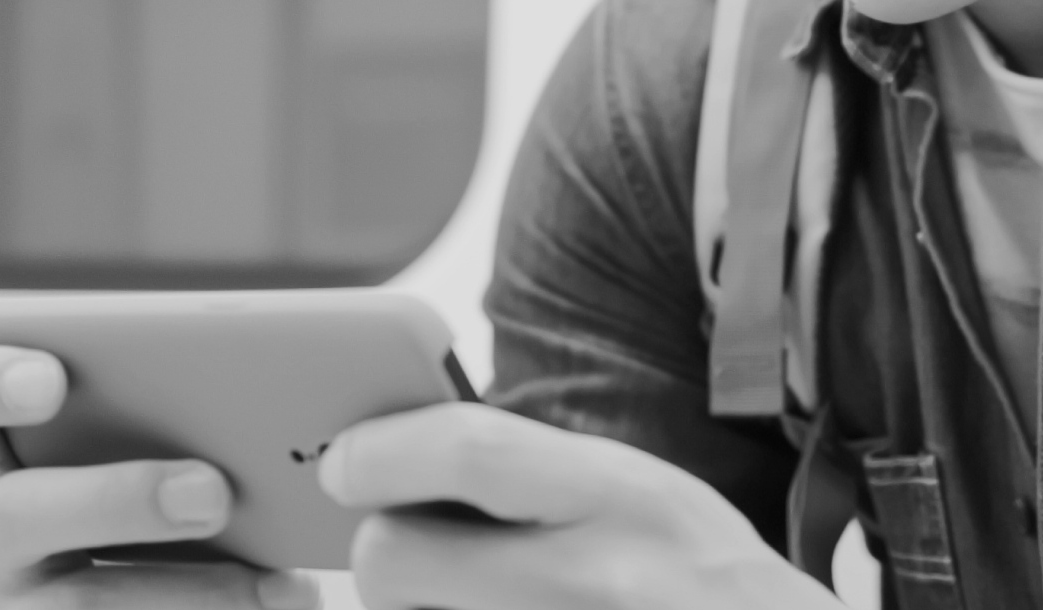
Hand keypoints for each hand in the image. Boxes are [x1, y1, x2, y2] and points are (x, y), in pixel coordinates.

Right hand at [0, 344, 320, 609]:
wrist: (212, 576)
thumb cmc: (197, 467)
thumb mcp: (183, 424)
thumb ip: (192, 398)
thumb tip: (279, 375)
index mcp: (0, 442)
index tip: (49, 380)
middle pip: (14, 514)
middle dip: (116, 500)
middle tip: (213, 491)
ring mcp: (27, 604)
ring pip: (79, 605)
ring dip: (185, 590)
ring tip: (275, 580)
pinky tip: (290, 597)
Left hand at [318, 402, 837, 608]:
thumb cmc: (697, 584)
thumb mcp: (644, 497)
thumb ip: (533, 472)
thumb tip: (392, 454)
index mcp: (625, 499)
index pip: (468, 450)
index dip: (382, 449)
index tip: (344, 461)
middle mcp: (595, 580)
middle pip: (393, 559)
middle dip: (390, 551)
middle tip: (424, 552)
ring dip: (422, 608)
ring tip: (486, 598)